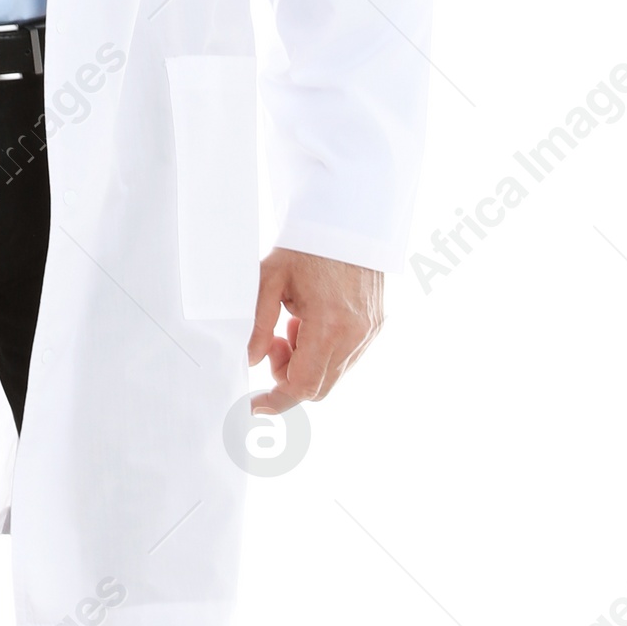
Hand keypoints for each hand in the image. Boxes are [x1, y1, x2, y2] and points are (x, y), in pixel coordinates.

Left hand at [248, 247, 382, 412]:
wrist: (349, 222)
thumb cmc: (308, 246)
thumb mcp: (270, 279)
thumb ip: (257, 325)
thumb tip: (250, 360)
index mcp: (330, 325)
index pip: (302, 386)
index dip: (276, 398)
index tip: (256, 403)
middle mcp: (356, 335)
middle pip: (318, 389)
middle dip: (289, 376)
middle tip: (277, 342)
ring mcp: (370, 333)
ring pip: (332, 376)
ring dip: (307, 363)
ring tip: (295, 324)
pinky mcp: (376, 327)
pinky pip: (346, 359)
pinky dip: (324, 352)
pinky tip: (314, 320)